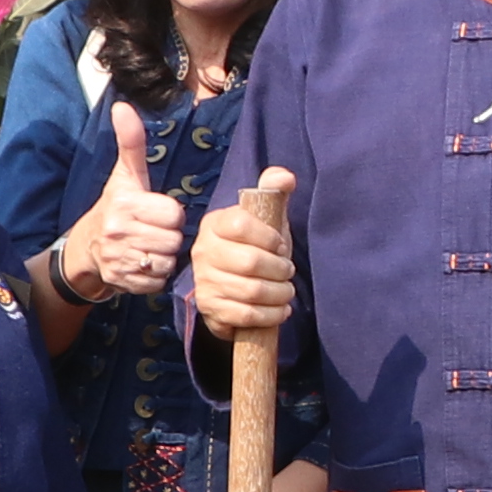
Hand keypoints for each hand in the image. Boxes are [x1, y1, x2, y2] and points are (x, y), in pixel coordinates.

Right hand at [56, 105, 190, 302]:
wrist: (84, 249)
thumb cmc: (113, 208)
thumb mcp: (124, 175)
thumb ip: (131, 143)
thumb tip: (123, 107)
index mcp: (124, 203)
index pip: (174, 214)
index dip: (169, 215)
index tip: (155, 214)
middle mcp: (118, 231)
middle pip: (173, 239)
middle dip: (167, 237)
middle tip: (152, 232)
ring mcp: (119, 259)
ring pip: (167, 261)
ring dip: (162, 257)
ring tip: (148, 248)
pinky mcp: (122, 281)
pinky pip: (158, 281)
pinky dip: (154, 277)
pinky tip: (142, 265)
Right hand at [187, 165, 299, 336]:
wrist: (232, 287)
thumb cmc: (254, 247)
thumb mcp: (265, 217)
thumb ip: (273, 191)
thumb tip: (285, 176)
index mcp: (215, 223)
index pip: (241, 225)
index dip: (269, 238)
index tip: (281, 246)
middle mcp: (203, 251)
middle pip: (250, 262)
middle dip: (279, 270)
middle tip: (288, 272)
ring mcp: (204, 281)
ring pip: (251, 291)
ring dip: (279, 293)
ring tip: (286, 291)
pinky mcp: (211, 308)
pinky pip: (247, 315)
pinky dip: (271, 314)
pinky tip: (281, 309)